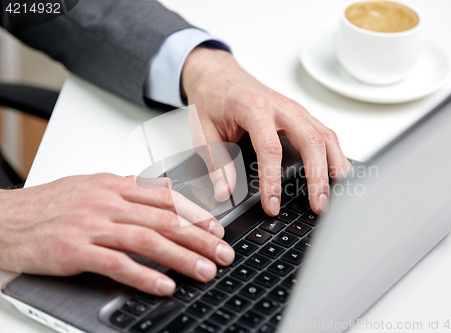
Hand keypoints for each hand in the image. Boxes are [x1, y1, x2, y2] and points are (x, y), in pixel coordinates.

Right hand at [0, 174, 233, 295]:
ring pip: (148, 240)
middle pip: (165, 220)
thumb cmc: (51, 204)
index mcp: (116, 186)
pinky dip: (145, 276)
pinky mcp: (76, 251)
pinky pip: (118, 264)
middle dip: (200, 239)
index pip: (167, 198)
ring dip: (182, 258)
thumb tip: (166, 189)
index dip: (197, 214)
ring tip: (205, 271)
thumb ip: (132, 187)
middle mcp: (109, 203)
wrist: (7, 217)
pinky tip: (164, 285)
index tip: (217, 229)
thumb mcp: (95, 185)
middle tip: (223, 253)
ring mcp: (93, 226)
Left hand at [182, 46, 350, 215]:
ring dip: (335, 166)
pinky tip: (338, 174)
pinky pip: (325, 134)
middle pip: (311, 141)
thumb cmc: (213, 99)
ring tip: (339, 195)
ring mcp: (295, 109)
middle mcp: (281, 106)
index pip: (270, 149)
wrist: (218, 74)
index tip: (272, 205)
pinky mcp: (301, 115)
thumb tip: (226, 192)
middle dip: (318, 177)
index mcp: (254, 108)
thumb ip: (217, 163)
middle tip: (319, 206)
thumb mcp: (203, 131)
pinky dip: (335, 155)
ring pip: (326, 136)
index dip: (272, 181)